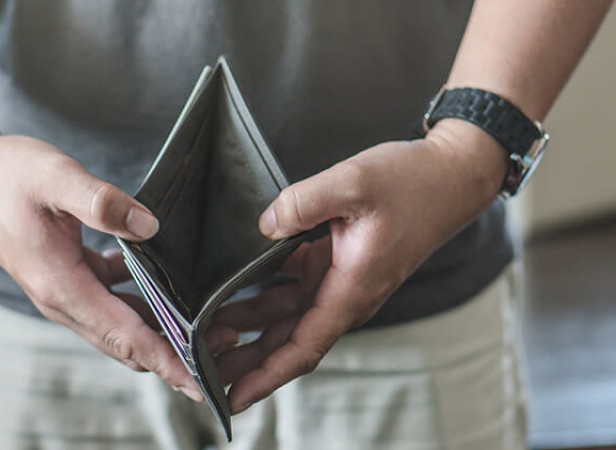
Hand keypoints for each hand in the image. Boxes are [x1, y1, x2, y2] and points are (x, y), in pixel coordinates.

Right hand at [0, 133, 207, 399]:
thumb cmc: (7, 174)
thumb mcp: (55, 177)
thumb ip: (100, 202)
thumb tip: (149, 226)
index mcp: (61, 285)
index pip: (123, 336)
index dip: (165, 360)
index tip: (201, 381)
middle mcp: (63, 300)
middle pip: (127, 342)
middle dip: (176, 353)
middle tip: (228, 343)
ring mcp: (66, 292)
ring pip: (123, 326)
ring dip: (164, 331)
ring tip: (212, 322)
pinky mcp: (70, 278)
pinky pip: (114, 303)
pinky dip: (145, 305)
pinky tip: (174, 289)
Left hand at [219, 120, 509, 413]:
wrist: (452, 175)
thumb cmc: (414, 183)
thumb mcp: (354, 182)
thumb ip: (302, 203)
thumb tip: (264, 226)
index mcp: (351, 288)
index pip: (303, 346)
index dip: (266, 375)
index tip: (234, 398)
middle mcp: (345, 294)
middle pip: (288, 341)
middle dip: (247, 359)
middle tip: (203, 366)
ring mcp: (341, 280)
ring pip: (288, 316)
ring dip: (250, 327)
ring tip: (207, 332)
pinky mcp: (337, 262)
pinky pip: (295, 288)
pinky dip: (266, 295)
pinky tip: (235, 290)